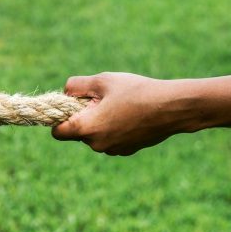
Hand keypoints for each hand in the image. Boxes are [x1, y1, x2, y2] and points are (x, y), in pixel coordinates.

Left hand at [51, 72, 195, 155]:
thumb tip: (65, 92)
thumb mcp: (102, 81)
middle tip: (101, 100)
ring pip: (94, 136)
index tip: (69, 107)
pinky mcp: (126, 150)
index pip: (57, 133)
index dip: (58, 119)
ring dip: (98, 123)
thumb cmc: (136, 91)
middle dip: (82, 117)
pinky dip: (113, 129)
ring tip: (118, 105)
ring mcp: (112, 150)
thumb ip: (76, 85)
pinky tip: (129, 114)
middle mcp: (97, 144)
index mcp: (87, 129)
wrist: (173, 107)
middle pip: (77, 133)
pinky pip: (110, 139)